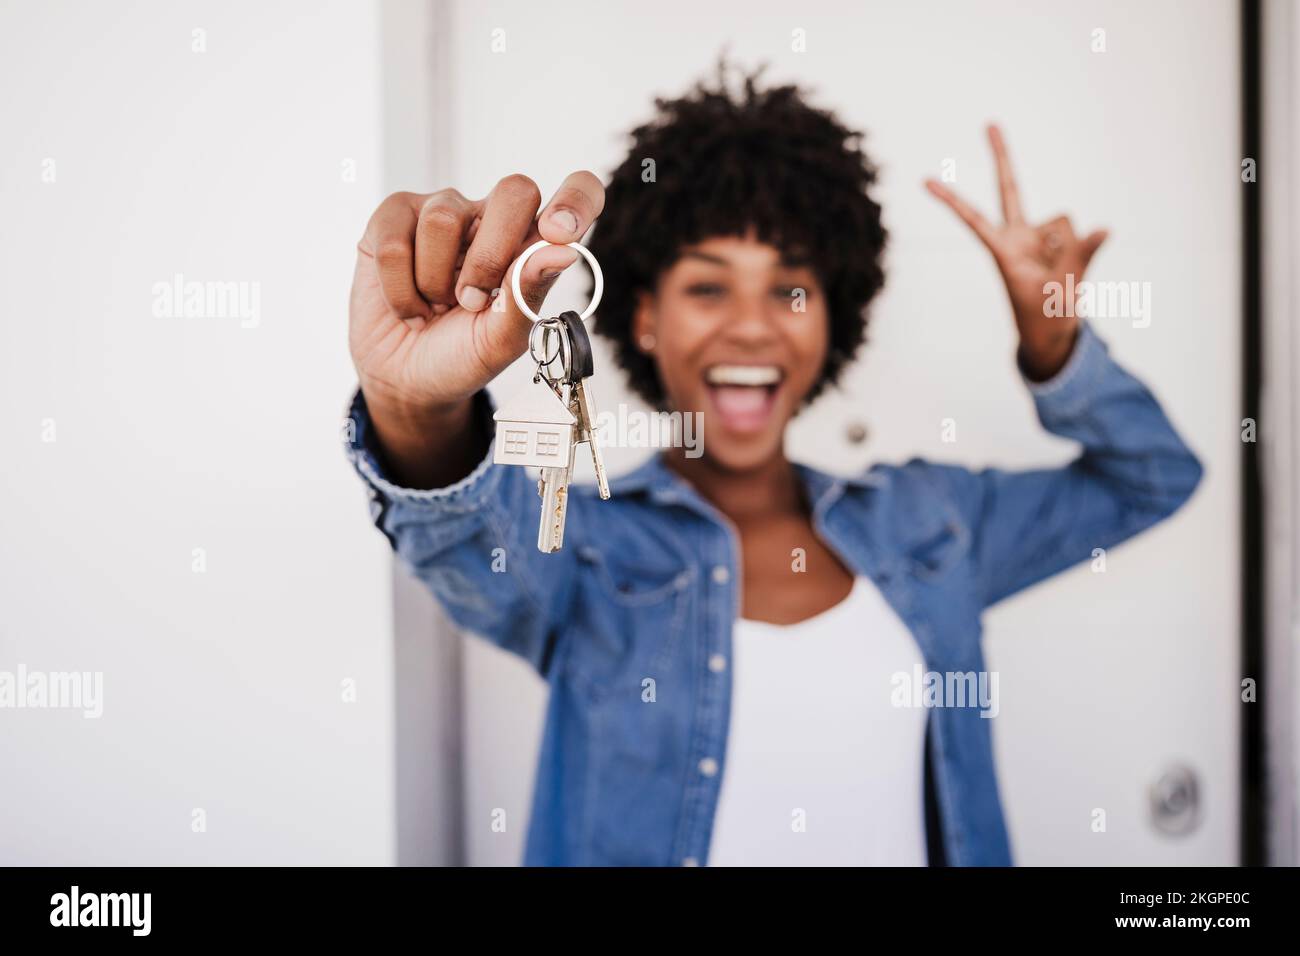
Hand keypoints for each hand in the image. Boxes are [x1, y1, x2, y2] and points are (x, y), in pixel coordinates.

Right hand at [350, 171, 604, 428]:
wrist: (405, 378)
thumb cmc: (462, 355)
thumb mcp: (502, 340)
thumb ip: (529, 294)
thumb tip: (564, 250)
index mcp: (532, 243)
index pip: (577, 193)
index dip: (577, 200)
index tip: (561, 233)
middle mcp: (491, 218)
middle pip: (515, 190)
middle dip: (492, 256)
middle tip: (473, 303)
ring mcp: (442, 211)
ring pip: (443, 219)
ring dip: (435, 284)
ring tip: (437, 306)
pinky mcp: (394, 217)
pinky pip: (396, 241)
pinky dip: (401, 290)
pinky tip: (408, 306)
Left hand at [925, 125, 1107, 379]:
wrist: (1052, 333)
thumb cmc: (1045, 316)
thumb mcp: (1062, 291)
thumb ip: (1082, 257)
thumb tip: (1105, 228)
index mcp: (1004, 251)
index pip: (974, 219)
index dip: (952, 201)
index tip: (924, 181)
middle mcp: (1019, 236)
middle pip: (1010, 189)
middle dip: (1002, 156)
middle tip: (990, 122)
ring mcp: (1040, 236)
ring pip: (1065, 221)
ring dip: (1071, 247)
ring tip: (1060, 278)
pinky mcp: (1060, 239)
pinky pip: (1079, 232)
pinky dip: (1083, 246)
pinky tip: (1070, 270)